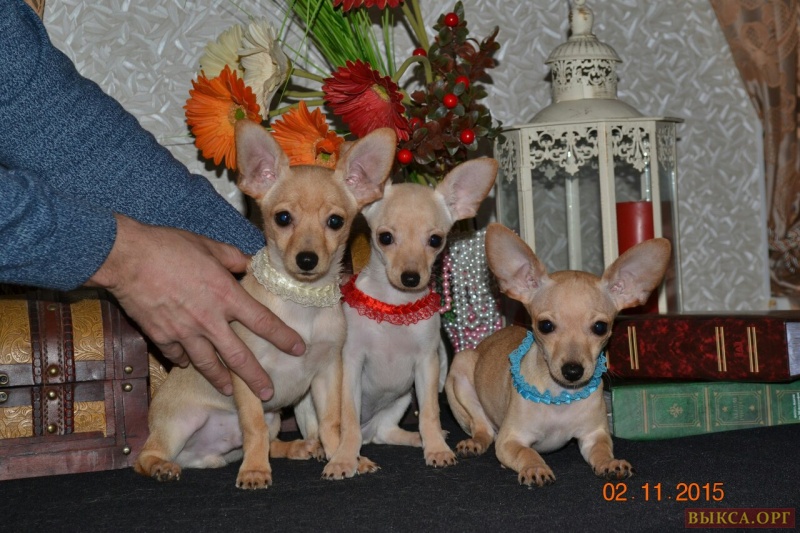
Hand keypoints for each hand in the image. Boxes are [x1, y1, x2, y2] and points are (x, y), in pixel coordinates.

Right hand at [86, 214, 304, 399]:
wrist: (127, 257)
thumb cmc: (169, 246)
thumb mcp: (209, 246)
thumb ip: (232, 258)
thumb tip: (247, 263)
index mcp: (227, 295)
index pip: (264, 322)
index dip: (284, 338)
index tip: (299, 349)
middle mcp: (210, 319)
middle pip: (240, 357)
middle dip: (256, 378)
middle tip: (269, 393)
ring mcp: (184, 332)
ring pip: (208, 365)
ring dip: (222, 380)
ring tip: (231, 391)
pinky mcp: (161, 336)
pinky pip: (177, 356)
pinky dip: (185, 362)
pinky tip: (189, 365)